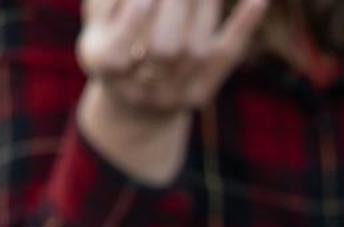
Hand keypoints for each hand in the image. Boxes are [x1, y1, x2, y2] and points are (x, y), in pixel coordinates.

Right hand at [78, 0, 268, 118]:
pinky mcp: (201, 92)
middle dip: (176, 3)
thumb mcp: (100, 12)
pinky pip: (226, 57)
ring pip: (197, 47)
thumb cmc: (114, 35)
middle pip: (166, 47)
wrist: (136, 99)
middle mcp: (140, 88)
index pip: (125, 36)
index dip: (137, 10)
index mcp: (104, 62)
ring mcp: (173, 95)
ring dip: (204, 3)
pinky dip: (243, 26)